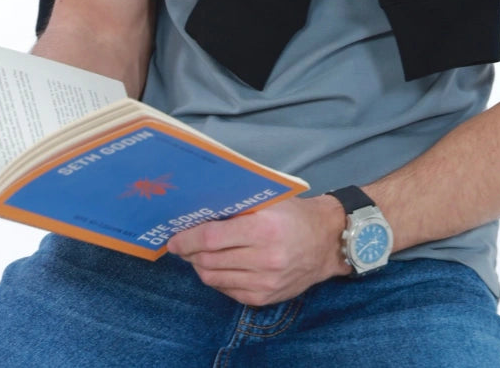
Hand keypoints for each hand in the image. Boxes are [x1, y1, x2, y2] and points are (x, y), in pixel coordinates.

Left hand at [167, 194, 348, 305]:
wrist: (326, 242)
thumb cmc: (294, 214)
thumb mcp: (269, 201)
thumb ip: (237, 206)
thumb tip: (199, 210)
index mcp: (263, 229)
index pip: (211, 239)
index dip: (187, 239)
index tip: (173, 238)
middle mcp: (264, 259)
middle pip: (209, 260)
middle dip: (189, 253)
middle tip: (181, 244)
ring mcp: (264, 282)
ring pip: (214, 278)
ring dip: (199, 266)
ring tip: (196, 254)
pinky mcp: (264, 297)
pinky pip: (227, 290)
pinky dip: (216, 278)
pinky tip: (217, 265)